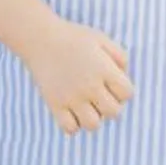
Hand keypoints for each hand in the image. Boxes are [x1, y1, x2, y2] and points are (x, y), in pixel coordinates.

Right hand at [22, 18, 133, 134]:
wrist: (38, 36)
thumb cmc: (72, 37)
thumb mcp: (99, 38)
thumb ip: (120, 56)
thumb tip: (124, 78)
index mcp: (103, 68)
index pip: (127, 93)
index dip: (121, 88)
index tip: (108, 79)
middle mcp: (89, 85)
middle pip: (114, 112)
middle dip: (109, 103)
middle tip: (96, 91)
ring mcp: (71, 96)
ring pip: (93, 125)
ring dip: (92, 116)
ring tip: (84, 103)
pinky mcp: (55, 103)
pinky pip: (70, 128)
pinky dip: (72, 123)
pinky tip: (70, 109)